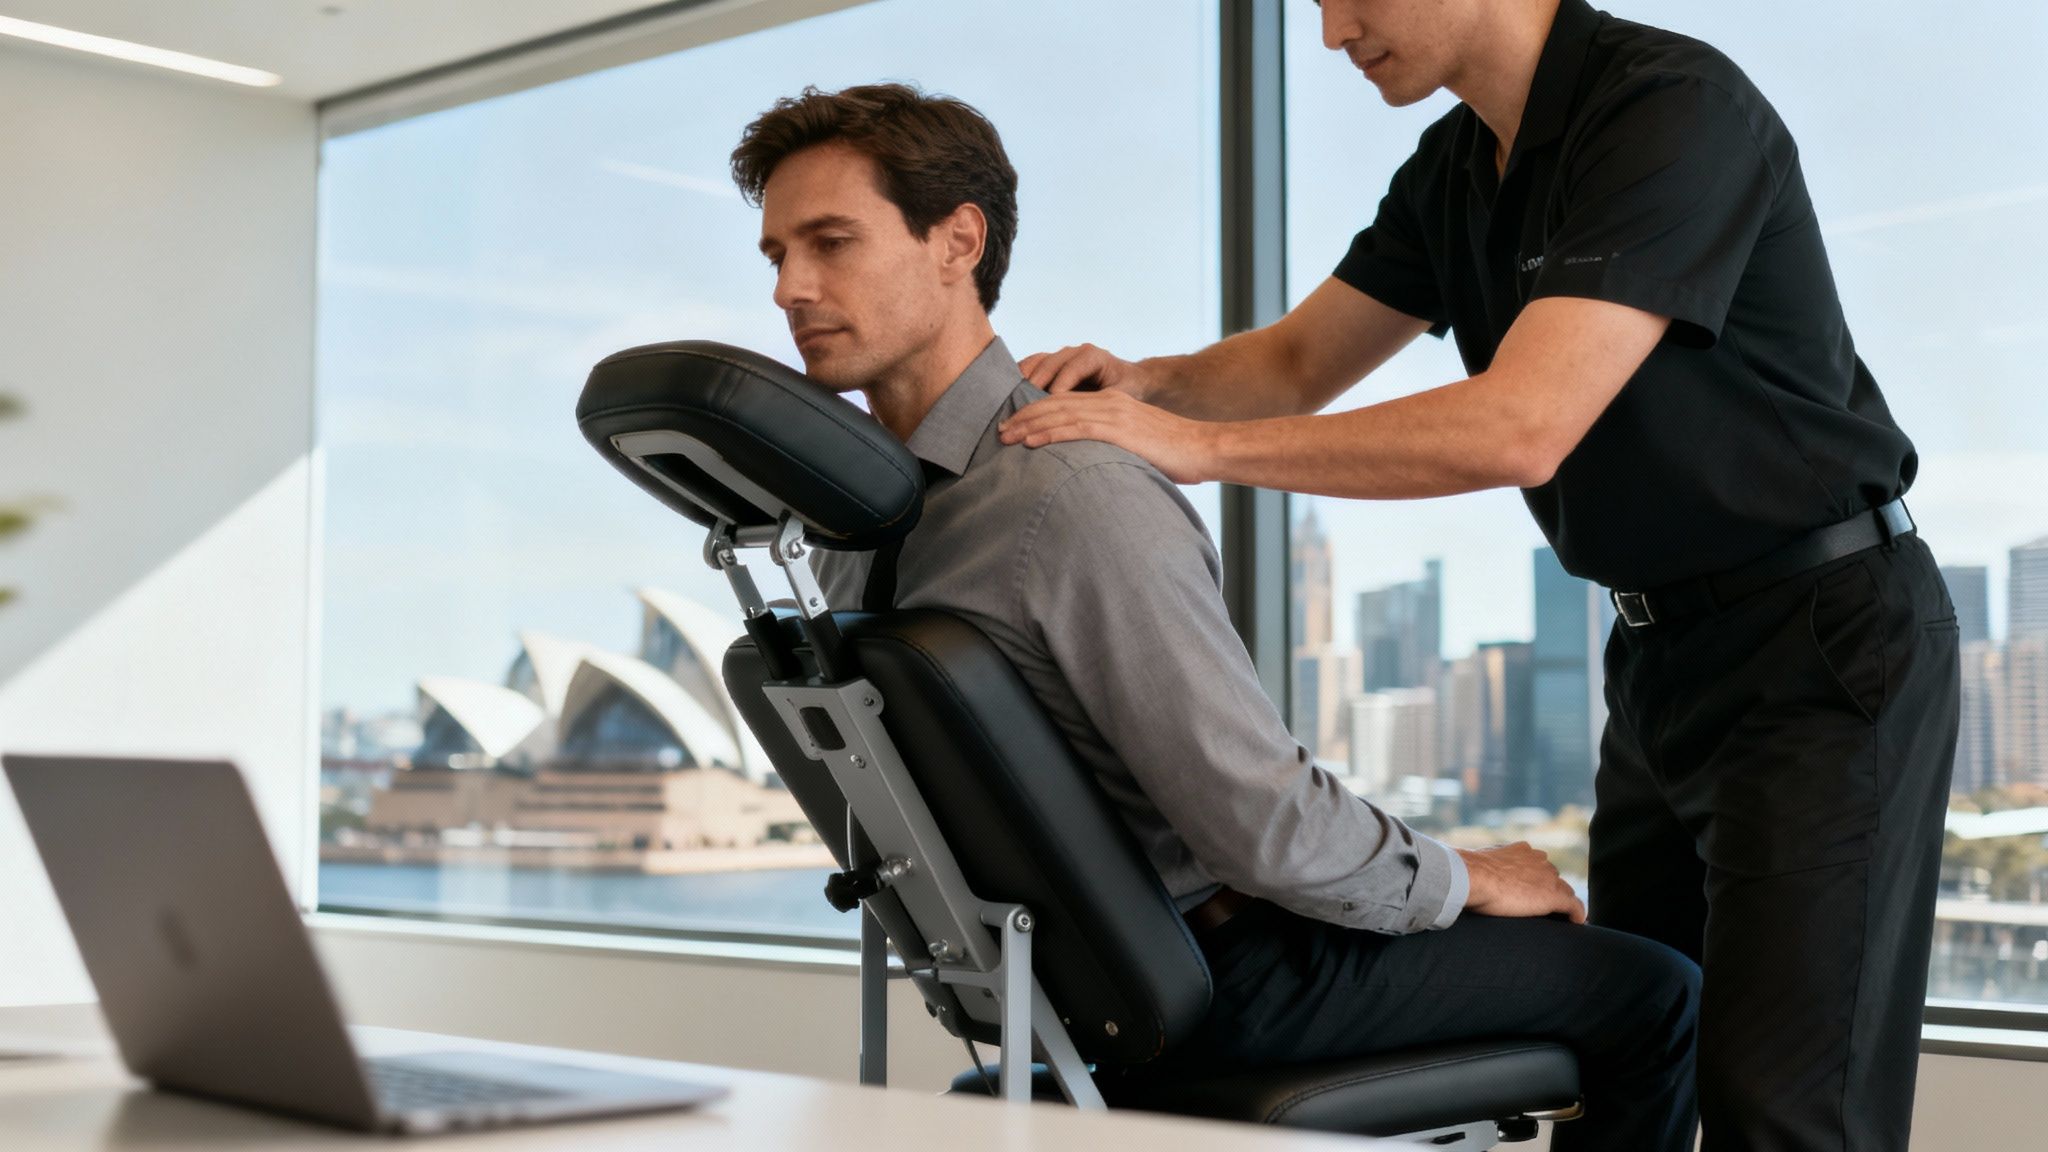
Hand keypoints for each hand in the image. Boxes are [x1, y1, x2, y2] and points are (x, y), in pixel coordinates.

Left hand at [997, 390, 1215, 482]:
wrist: (1205, 448)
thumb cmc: (1176, 454)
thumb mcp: (1138, 446)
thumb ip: (1113, 449)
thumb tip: (1091, 468)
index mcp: (1113, 405)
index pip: (1065, 403)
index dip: (1036, 412)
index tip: (1014, 425)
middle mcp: (1109, 403)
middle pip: (1056, 405)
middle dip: (1024, 417)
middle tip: (999, 431)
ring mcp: (1114, 414)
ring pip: (1060, 414)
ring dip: (1029, 425)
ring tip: (1006, 437)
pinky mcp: (1120, 429)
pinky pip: (1077, 428)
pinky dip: (1051, 434)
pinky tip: (1032, 442)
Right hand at [1018, 343, 1158, 397]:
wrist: (1129, 380)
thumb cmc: (1128, 389)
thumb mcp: (1121, 396)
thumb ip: (1104, 403)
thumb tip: (1087, 422)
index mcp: (1092, 356)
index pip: (1071, 369)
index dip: (1059, 387)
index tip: (1050, 405)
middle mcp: (1073, 352)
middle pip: (1048, 365)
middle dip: (1034, 387)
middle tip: (1023, 409)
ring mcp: (1059, 356)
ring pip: (1035, 363)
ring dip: (1021, 383)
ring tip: (1011, 403)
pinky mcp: (1049, 364)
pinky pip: (1029, 367)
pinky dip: (1018, 380)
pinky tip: (1008, 397)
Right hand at [1456, 842, 1585, 922]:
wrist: (1472, 876)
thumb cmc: (1469, 872)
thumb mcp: (1479, 863)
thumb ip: (1487, 866)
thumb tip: (1471, 872)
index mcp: (1522, 850)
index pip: (1538, 865)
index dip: (1538, 879)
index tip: (1535, 890)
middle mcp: (1539, 859)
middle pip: (1553, 877)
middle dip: (1550, 890)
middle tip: (1544, 907)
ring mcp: (1548, 877)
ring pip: (1565, 891)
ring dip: (1563, 902)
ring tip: (1562, 917)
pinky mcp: (1553, 895)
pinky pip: (1573, 905)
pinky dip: (1577, 913)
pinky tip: (1577, 922)